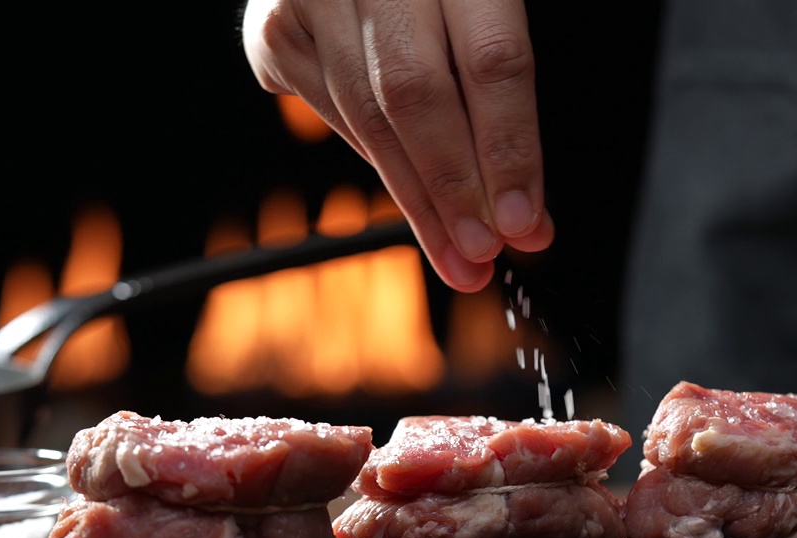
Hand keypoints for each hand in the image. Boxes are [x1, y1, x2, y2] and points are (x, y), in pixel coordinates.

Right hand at [243, 0, 552, 291]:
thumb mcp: (483, 1)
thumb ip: (503, 90)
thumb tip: (522, 211)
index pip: (490, 61)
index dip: (508, 149)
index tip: (523, 220)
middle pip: (418, 97)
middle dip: (454, 191)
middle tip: (481, 253)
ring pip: (367, 117)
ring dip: (414, 198)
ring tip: (453, 252)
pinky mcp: (273, 27)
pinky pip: (329, 112)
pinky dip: (375, 160)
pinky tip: (407, 192)